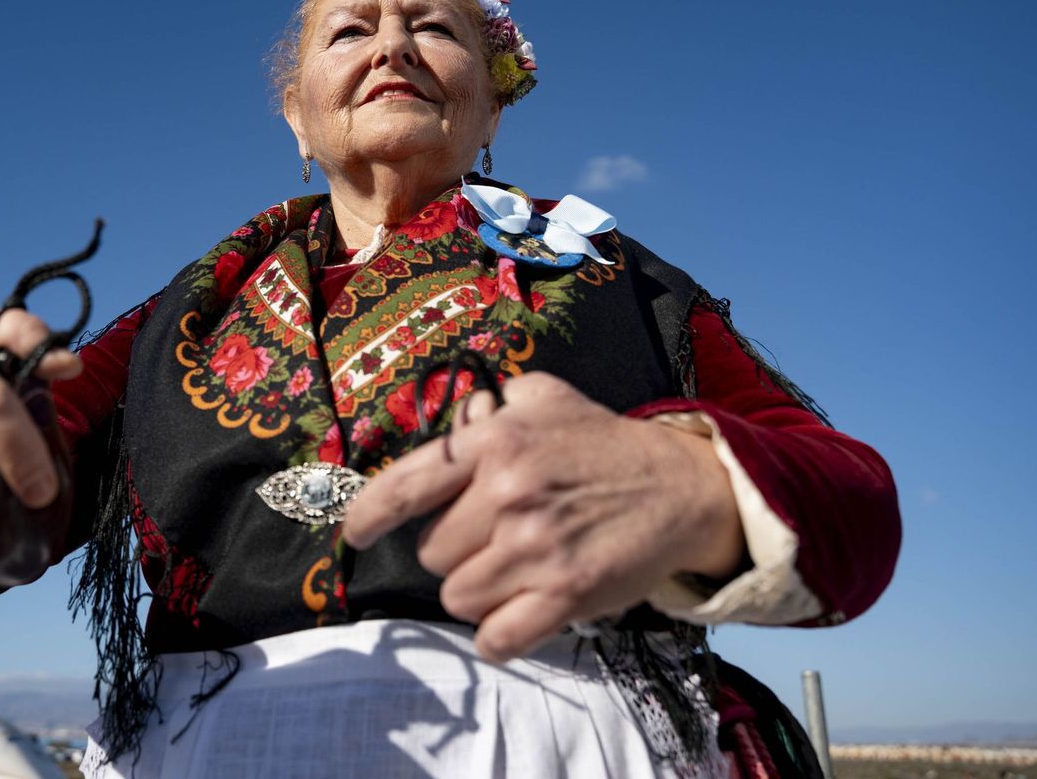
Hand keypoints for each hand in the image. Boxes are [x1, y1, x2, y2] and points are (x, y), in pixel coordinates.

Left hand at [342, 371, 742, 661]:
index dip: (369, 514)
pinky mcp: (566, 595)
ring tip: (515, 567)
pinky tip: (517, 614)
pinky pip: (497, 638)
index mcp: (494, 442)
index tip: (356, 533)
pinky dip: (499, 635)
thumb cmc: (601, 443)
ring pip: (459, 597)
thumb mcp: (542, 399)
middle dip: (456, 549)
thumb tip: (450, 422)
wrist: (680, 487)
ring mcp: (535, 548)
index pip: (405, 485)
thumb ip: (487, 408)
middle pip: (432, 553)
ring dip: (479, 591)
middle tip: (495, 536)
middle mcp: (507, 493)